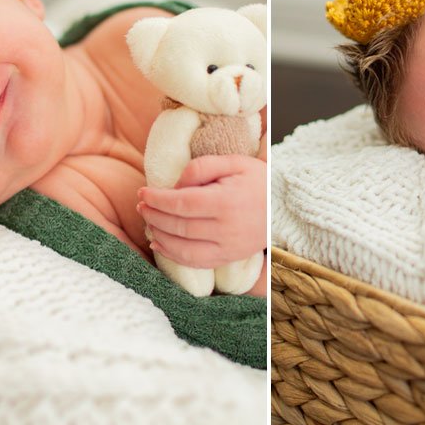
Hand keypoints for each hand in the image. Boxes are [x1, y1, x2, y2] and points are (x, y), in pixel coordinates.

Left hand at [137, 154, 265, 268]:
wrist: (283, 205)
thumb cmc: (257, 180)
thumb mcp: (233, 162)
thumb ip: (201, 167)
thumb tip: (175, 186)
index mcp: (226, 202)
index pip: (182, 204)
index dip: (157, 199)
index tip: (143, 192)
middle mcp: (226, 228)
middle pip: (179, 226)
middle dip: (154, 216)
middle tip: (141, 205)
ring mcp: (228, 247)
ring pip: (183, 248)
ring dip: (159, 235)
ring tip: (147, 221)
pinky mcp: (228, 258)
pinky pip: (195, 262)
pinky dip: (172, 255)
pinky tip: (159, 243)